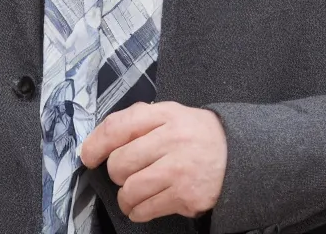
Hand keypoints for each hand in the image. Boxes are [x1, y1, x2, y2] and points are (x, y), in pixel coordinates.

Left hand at [79, 101, 226, 221]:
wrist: (236, 155)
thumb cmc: (195, 135)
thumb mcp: (171, 114)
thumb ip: (139, 120)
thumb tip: (100, 140)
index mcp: (165, 114)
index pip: (120, 126)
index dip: (96, 143)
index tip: (88, 156)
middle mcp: (172, 139)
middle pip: (120, 163)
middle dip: (117, 172)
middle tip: (127, 172)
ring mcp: (179, 169)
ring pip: (129, 190)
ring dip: (125, 196)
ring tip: (135, 191)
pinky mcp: (185, 196)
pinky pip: (144, 209)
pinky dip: (138, 210)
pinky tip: (146, 203)